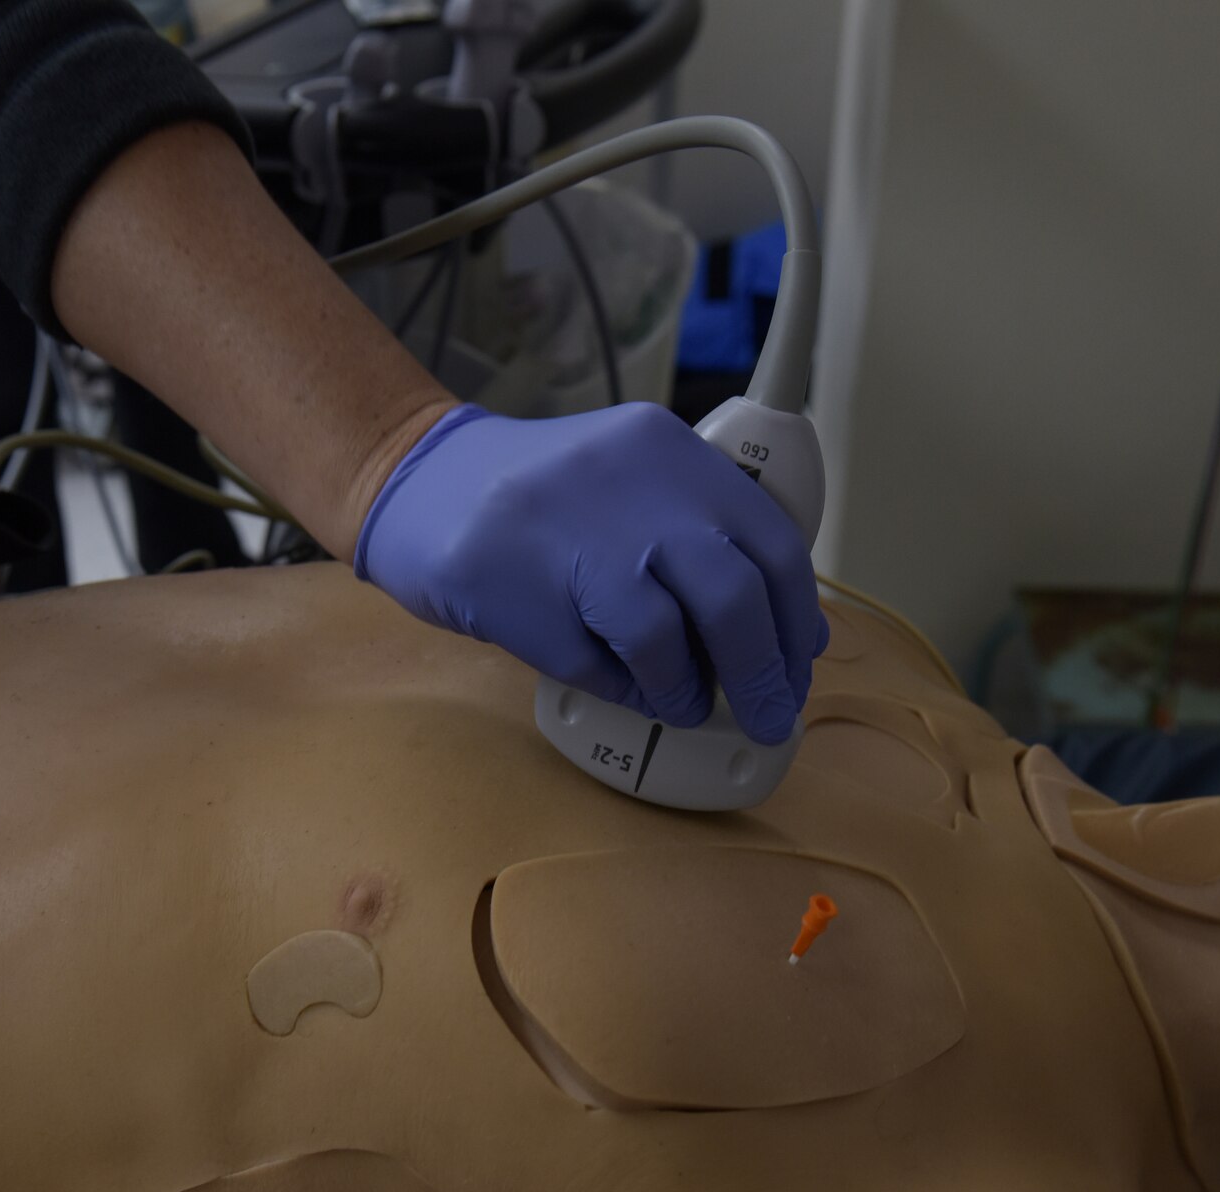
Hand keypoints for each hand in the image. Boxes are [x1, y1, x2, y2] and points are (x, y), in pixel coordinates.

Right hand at [354, 403, 826, 742]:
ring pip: (666, 638)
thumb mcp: (630, 480)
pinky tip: (622, 685)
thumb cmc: (541, 498)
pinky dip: (625, 690)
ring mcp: (571, 538)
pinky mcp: (522, 593)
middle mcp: (629, 485)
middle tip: (769, 713)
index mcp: (667, 450)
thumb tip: (773, 633)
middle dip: (761, 672)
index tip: (799, 660)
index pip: (770, 542)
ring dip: (686, 689)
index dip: (796, 617)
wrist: (420, 480)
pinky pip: (599, 666)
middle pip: (732, 596)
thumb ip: (696, 533)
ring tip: (683, 703)